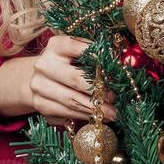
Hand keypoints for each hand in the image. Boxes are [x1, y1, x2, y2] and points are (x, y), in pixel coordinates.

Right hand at [0, 34, 117, 126]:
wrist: (39, 76)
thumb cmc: (68, 62)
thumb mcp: (77, 52)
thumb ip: (95, 55)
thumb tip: (124, 62)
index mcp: (56, 45)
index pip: (79, 48)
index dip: (99, 58)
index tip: (116, 69)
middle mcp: (44, 65)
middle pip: (76, 79)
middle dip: (99, 91)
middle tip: (116, 98)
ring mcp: (39, 86)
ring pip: (71, 100)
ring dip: (95, 109)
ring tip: (113, 113)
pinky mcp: (39, 104)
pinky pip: (66, 113)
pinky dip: (84, 116)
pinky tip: (98, 117)